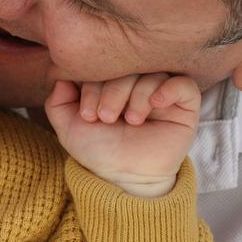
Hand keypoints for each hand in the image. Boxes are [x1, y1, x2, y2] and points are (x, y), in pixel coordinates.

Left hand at [45, 73, 199, 196]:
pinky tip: (155, 104)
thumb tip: (61, 76)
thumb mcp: (69, 126)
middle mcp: (137, 84)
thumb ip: (58, 101)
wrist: (124, 177)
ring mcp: (161, 94)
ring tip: (130, 121)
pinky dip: (169, 89)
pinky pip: (184, 85)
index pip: (104, 64)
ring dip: (136, 96)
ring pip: (152, 74)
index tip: (87, 115)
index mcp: (112, 82)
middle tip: (106, 117)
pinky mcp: (184, 107)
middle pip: (128, 66)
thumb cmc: (99, 151)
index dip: (92, 84)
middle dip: (112, 91)